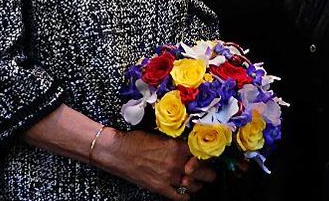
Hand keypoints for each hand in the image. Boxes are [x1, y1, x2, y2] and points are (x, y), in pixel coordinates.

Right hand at [96, 129, 215, 198]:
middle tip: (210, 171)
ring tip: (200, 181)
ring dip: (199, 183)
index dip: (207, 155)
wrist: (117, 151)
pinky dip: (186, 195)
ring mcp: (169, 177)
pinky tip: (188, 193)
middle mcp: (176, 163)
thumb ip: (175, 142)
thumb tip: (187, 145)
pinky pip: (180, 196)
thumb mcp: (160, 135)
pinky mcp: (160, 188)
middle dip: (209, 172)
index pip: (201, 153)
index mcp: (176, 147)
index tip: (210, 156)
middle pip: (203, 171)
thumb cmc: (135, 140)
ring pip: (194, 185)